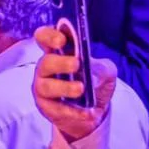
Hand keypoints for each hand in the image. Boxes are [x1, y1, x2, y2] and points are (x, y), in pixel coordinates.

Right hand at [30, 25, 116, 143]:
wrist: (93, 111)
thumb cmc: (94, 83)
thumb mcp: (105, 71)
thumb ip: (100, 68)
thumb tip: (92, 76)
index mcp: (58, 51)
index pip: (44, 37)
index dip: (49, 36)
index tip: (61, 40)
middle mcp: (46, 68)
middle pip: (45, 62)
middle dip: (60, 62)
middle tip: (76, 64)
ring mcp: (43, 88)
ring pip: (46, 86)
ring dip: (64, 87)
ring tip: (81, 89)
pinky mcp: (46, 107)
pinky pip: (56, 109)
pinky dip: (73, 111)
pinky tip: (88, 112)